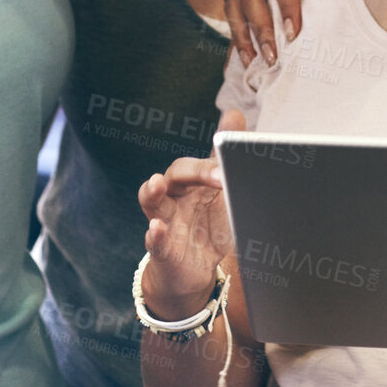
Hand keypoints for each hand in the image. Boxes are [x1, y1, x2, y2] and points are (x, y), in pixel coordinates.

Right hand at [137, 110, 245, 318]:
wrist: (195, 274)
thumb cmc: (209, 228)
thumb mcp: (225, 195)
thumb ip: (226, 158)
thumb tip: (233, 112)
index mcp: (194, 183)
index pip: (200, 161)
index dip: (215, 158)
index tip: (234, 153)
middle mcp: (176, 197)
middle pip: (177, 173)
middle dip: (197, 171)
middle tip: (220, 174)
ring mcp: (166, 222)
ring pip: (152, 201)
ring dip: (152, 191)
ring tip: (155, 184)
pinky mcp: (162, 250)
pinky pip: (154, 241)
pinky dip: (154, 235)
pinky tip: (156, 229)